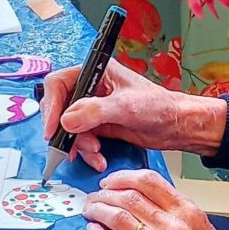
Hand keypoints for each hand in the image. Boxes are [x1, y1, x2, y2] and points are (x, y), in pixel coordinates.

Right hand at [40, 59, 227, 171]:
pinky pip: (81, 139)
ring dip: (78, 144)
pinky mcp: (100, 125)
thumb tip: (66, 120)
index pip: (59, 83)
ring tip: (95, 153)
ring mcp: (95, 108)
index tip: (53, 128)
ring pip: (69, 127)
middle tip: (69, 147)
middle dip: (65, 131)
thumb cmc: (160, 107)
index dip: (51, 105)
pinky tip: (98, 158)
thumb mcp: (126, 107)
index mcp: (98, 71)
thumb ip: (94, 112)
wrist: (177, 126)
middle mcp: (93, 87)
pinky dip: (86, 151)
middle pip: (61, 108)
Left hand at [83, 169, 228, 229]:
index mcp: (189, 212)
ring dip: (98, 211)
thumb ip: (180, 214)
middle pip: (128, 197)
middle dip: (104, 194)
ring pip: (118, 219)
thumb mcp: (207, 228)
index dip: (123, 177)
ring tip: (90, 211)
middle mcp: (173, 227)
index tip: (111, 182)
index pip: (149, 181)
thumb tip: (151, 204)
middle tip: (94, 197)